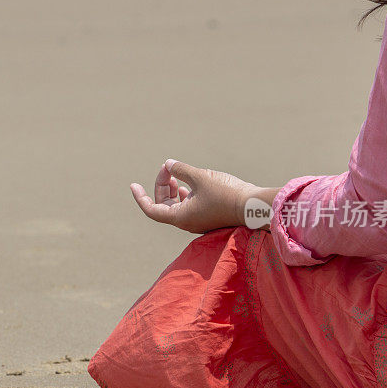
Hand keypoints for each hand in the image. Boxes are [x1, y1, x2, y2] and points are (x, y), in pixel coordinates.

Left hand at [130, 159, 258, 233]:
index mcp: (180, 217)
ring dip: (172, 190)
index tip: (133, 185)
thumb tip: (168, 164)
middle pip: (163, 206)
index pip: (151, 210)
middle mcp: (187, 223)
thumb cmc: (227, 193)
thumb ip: (181, 170)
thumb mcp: (200, 177)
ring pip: (176, 206)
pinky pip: (188, 207)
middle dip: (162, 186)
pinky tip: (187, 184)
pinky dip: (184, 195)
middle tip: (167, 168)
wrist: (254, 206)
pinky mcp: (208, 217)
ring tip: (174, 175)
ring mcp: (198, 221)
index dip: (140, 197)